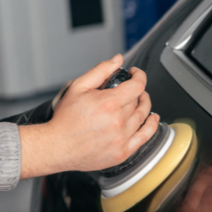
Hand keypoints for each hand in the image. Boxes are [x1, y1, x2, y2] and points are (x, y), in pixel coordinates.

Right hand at [19, 54, 159, 178]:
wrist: (58, 147)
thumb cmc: (65, 120)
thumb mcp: (78, 87)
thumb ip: (100, 71)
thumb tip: (117, 59)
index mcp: (109, 103)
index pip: (137, 85)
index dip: (139, 76)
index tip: (135, 74)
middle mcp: (118, 121)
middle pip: (139, 101)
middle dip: (137, 91)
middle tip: (131, 89)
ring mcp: (122, 138)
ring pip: (143, 116)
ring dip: (144, 105)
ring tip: (140, 101)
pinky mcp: (123, 152)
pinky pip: (145, 136)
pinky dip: (152, 126)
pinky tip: (153, 118)